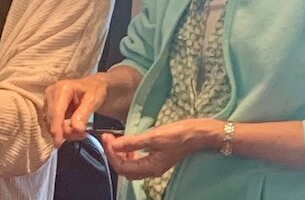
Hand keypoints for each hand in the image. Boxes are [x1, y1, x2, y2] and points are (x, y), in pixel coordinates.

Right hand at [44, 73, 110, 146]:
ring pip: (50, 122)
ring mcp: (48, 100)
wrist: (93, 85)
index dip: (56, 128)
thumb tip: (75, 129)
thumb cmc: (94, 90)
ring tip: (80, 132)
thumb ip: (84, 114)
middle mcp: (51, 93)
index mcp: (62, 88)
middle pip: (51, 119)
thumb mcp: (94, 100)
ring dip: (63, 132)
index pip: (56, 111)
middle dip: (64, 131)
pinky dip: (61, 129)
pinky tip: (73, 128)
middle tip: (81, 135)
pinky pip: (51, 123)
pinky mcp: (48, 107)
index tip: (59, 143)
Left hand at [100, 118, 221, 179]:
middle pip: (124, 168)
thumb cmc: (178, 135)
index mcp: (150, 168)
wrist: (198, 133)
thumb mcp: (153, 137)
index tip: (106, 137)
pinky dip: (129, 152)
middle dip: (113, 153)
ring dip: (120, 153)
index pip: (122, 167)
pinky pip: (137, 160)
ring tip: (115, 139)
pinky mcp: (157, 157)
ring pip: (130, 165)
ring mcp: (154, 164)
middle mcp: (151, 170)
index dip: (111, 153)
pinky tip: (128, 142)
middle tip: (108, 137)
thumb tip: (114, 145)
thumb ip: (133, 142)